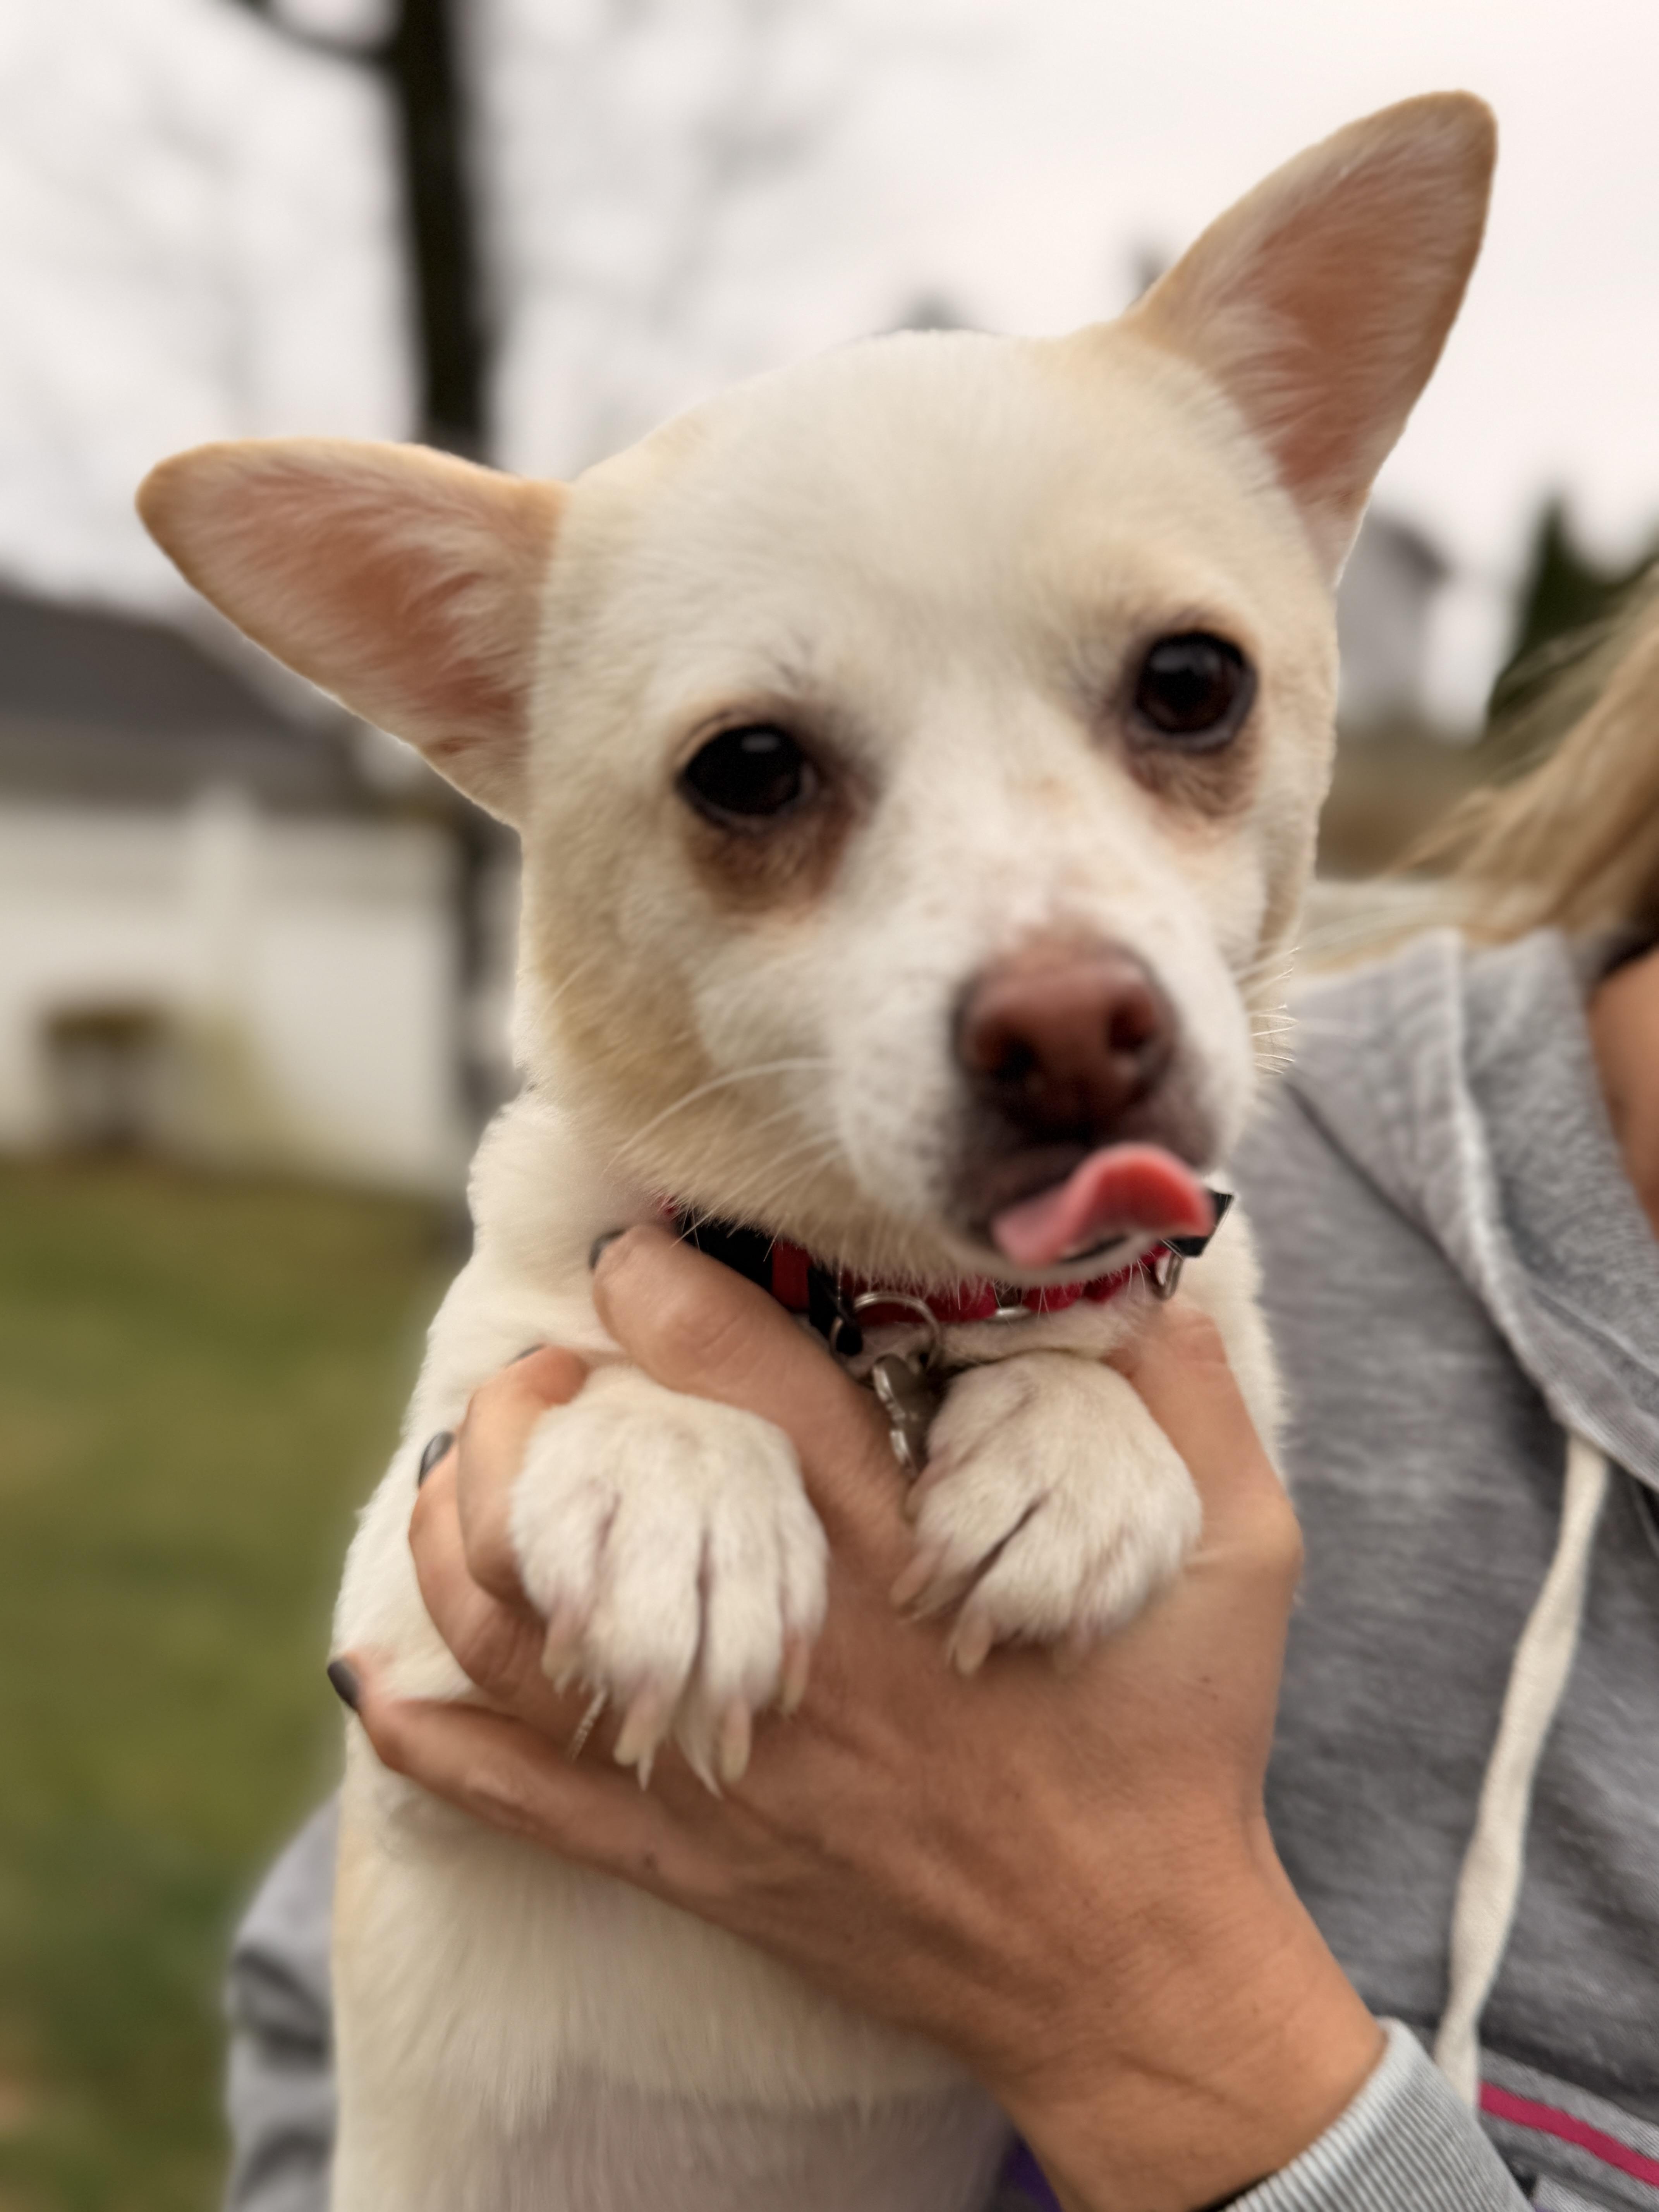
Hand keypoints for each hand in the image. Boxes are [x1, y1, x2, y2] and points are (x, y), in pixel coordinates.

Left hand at [343, 1227, 1380, 2211]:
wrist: (1133, 1972)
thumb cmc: (1180, 1755)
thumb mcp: (1242, 1561)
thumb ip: (1191, 1408)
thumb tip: (1160, 1273)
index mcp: (907, 1565)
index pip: (756, 1397)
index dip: (675, 1303)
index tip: (636, 1255)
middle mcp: (796, 1654)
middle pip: (609, 1511)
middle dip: (540, 1416)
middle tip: (538, 1372)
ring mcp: (732, 1766)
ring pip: (532, 1643)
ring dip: (468, 1544)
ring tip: (466, 1475)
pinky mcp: (701, 1858)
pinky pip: (529, 1803)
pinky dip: (439, 1740)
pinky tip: (379, 1679)